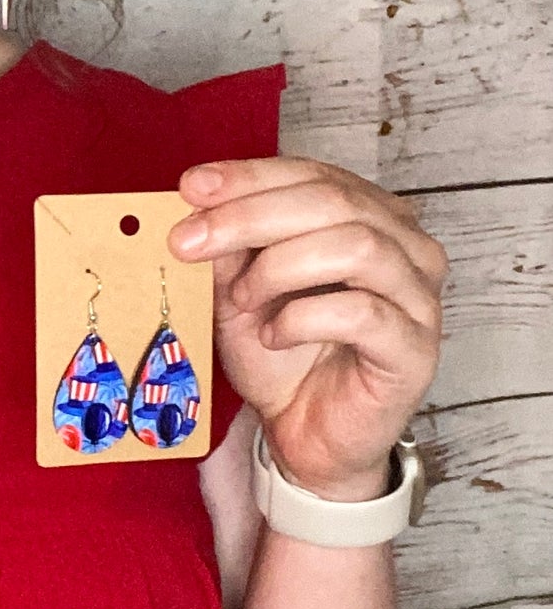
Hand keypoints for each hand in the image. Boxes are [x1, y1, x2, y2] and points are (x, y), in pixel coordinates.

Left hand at [168, 157, 448, 500]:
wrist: (305, 434)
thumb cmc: (282, 355)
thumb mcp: (239, 289)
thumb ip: (231, 245)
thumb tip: (198, 203)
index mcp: (369, 215)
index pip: (313, 174)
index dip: (250, 177)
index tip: (191, 187)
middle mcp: (406, 245)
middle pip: (334, 201)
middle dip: (250, 215)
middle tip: (189, 241)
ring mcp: (419, 296)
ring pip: (357, 245)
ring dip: (280, 266)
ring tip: (241, 298)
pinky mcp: (415, 348)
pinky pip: (362, 312)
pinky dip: (302, 317)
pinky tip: (272, 334)